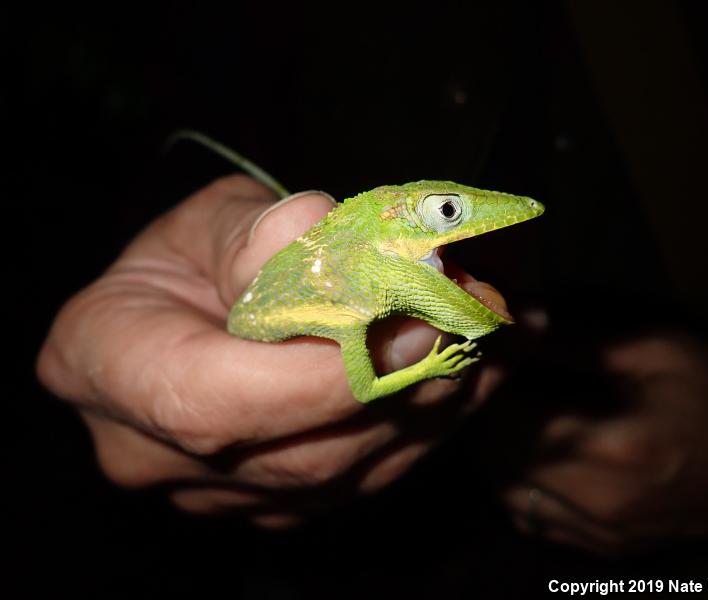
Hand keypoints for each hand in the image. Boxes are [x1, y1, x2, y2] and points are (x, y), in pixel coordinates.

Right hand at [37, 175, 501, 526]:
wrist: (174, 317)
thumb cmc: (180, 261)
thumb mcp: (204, 221)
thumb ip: (257, 231)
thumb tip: (327, 235)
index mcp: (107, 366)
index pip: (214, 403)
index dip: (320, 375)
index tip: (412, 325)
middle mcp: (156, 457)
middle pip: (296, 456)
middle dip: (401, 389)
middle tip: (474, 321)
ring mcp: (223, 496)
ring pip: (346, 478)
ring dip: (434, 408)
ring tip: (493, 340)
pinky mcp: (278, 505)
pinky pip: (364, 479)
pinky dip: (430, 425)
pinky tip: (479, 373)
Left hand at [487, 323, 707, 554]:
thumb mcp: (653, 352)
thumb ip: (574, 342)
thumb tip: (514, 322)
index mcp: (611, 448)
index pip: (509, 420)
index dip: (489, 386)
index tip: (487, 358)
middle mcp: (596, 503)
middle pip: (498, 462)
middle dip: (485, 419)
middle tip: (491, 384)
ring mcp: (598, 534)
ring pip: (506, 494)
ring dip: (495, 453)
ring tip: (508, 414)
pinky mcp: (603, 549)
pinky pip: (531, 519)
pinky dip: (517, 485)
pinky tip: (531, 454)